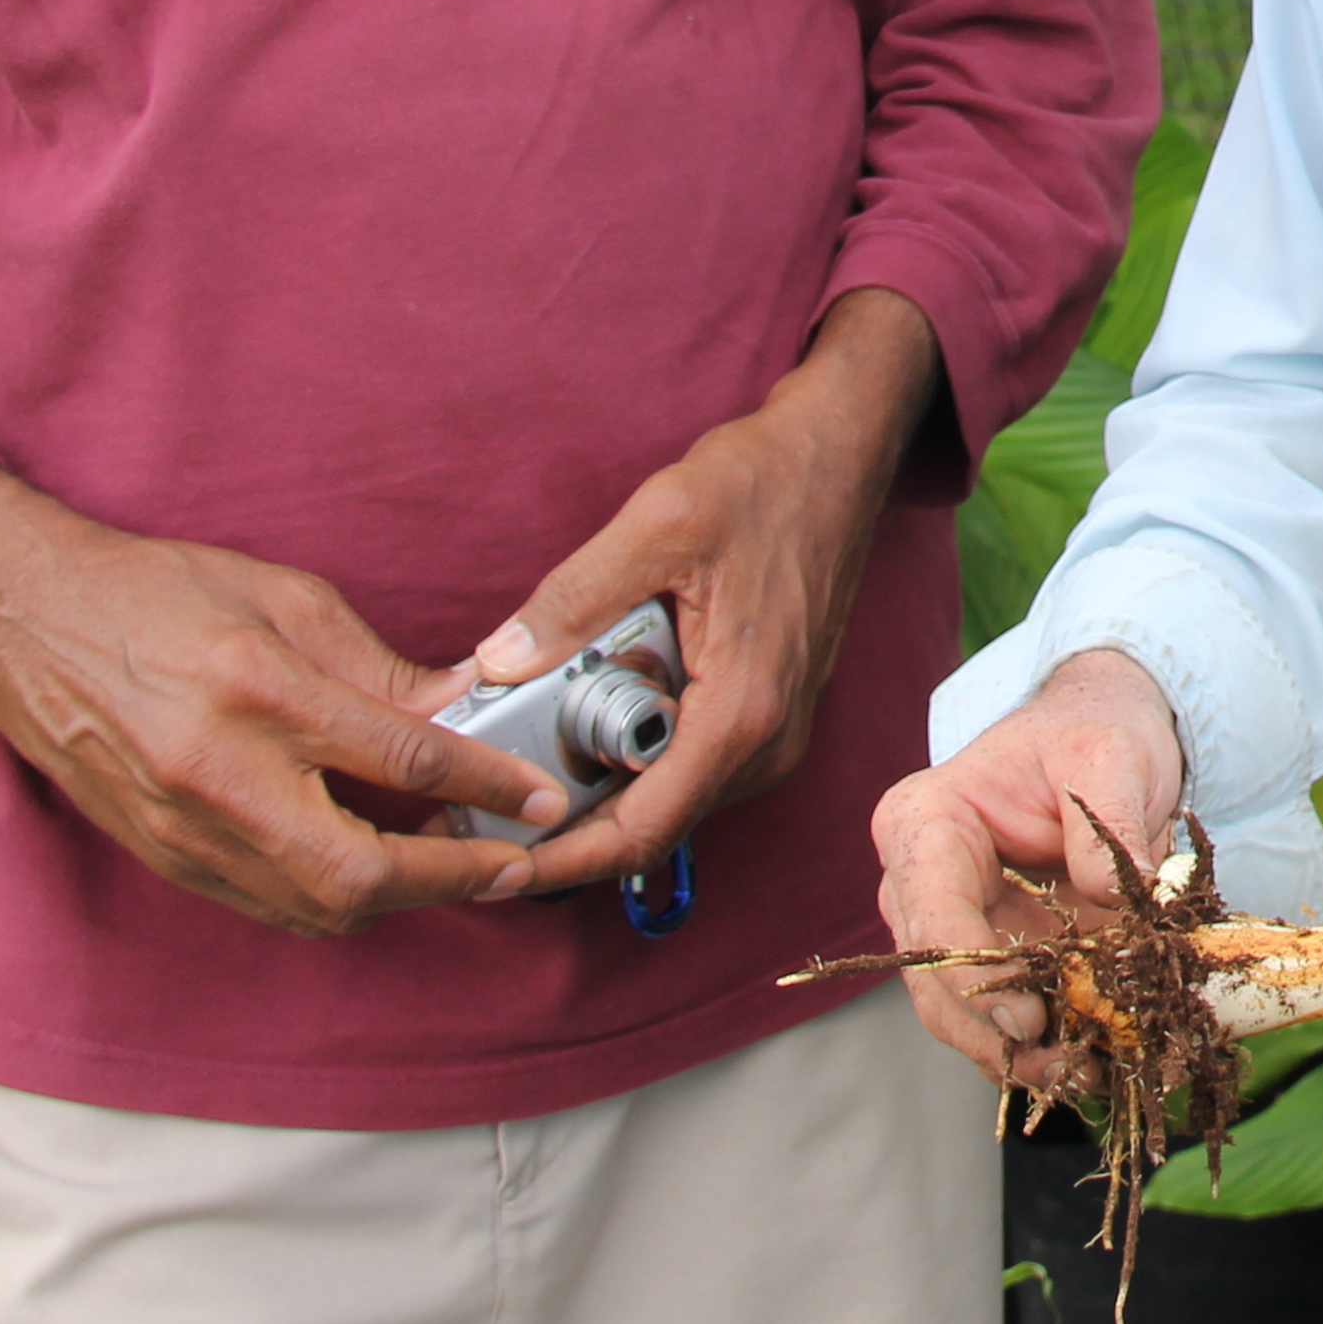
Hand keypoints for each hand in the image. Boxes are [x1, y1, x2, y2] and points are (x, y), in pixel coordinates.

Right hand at [0, 457, 561, 935]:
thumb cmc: (155, 593)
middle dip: (451, 878)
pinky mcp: (163, 857)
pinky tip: (373, 872)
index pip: (399, 759)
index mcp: (257, 691)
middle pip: (358, 872)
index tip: (540, 799)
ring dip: (399, 898)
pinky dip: (333, 900)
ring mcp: (184, 829)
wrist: (24, 623)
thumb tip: (464, 705)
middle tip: (512, 861)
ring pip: (316, 906)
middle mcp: (218, 773)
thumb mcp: (282, 597)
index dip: (486, 785)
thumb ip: (376, 666)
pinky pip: (268, 904)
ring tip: (457, 866)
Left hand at [466, 288, 945, 885]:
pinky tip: (588, 711)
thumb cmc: (763, 484)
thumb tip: (499, 661)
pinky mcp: (769, 714)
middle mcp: (766, 741)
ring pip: (669, 796)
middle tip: (484, 803)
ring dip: (600, 785)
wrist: (838, 457)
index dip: (563, 860)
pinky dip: (633, 754)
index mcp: (740, 712)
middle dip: (567, 823)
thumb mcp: (656, 525)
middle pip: (651, 824)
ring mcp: (774, 732)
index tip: (497, 866)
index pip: (642, 831)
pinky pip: (689, 763)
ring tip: (524, 750)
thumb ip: (574, 599)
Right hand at [867, 647, 1186, 1093]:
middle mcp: (921, 886)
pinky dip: (1054, 1047)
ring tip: (1092, 1075)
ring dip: (1026, 1056)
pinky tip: (1105, 1063)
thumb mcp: (1110, 756)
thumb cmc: (1094, 734)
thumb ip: (1107, 825)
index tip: (1029, 1022)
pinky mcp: (998, 959)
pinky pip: (1011, 1018)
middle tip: (1065, 1070)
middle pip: (936, 985)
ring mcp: (955, 930)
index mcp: (924, 825)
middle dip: (997, 1037)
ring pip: (969, 1017)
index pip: (933, 918)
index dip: (974, 980)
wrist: (1104, 740)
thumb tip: (1116, 897)